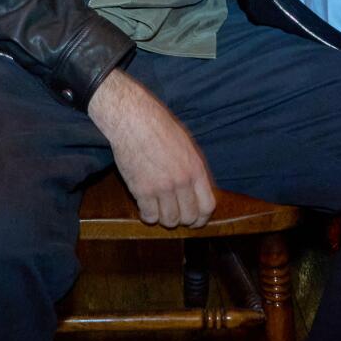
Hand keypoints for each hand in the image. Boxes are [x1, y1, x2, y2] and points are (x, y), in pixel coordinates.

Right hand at [88, 71, 214, 227]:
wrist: (133, 120)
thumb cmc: (159, 127)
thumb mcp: (186, 145)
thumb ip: (193, 169)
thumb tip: (197, 190)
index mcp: (196, 169)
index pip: (207, 206)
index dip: (202, 218)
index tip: (195, 221)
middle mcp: (182, 181)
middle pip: (189, 217)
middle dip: (183, 220)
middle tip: (174, 216)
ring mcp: (162, 187)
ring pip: (169, 220)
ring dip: (164, 219)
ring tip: (158, 210)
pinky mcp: (142, 190)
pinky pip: (149, 216)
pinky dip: (147, 215)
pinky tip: (145, 207)